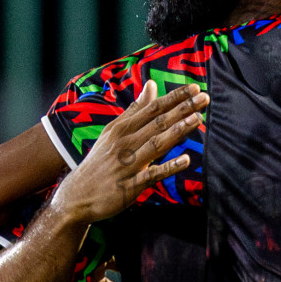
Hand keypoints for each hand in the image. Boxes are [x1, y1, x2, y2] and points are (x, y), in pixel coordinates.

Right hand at [49, 81, 208, 226]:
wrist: (76, 196)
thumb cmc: (100, 161)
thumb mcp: (113, 132)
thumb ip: (135, 110)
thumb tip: (151, 85)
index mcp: (121, 128)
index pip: (152, 108)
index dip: (174, 98)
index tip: (195, 87)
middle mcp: (124, 143)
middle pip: (157, 123)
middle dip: (182, 109)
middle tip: (204, 97)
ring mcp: (127, 165)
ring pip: (155, 144)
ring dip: (177, 131)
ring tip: (197, 119)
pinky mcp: (129, 186)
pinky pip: (151, 175)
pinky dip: (168, 168)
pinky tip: (185, 161)